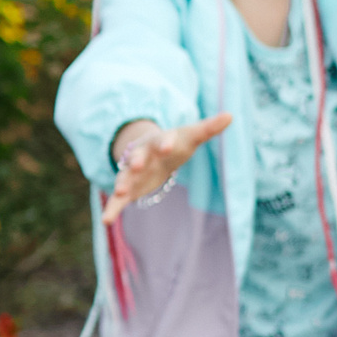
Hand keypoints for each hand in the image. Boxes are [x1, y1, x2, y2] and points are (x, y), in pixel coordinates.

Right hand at [102, 113, 231, 221]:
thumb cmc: (175, 143)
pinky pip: (117, 200)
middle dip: (137, 161)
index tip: (167, 146)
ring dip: (122, 184)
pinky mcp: (128, 188)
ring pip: (124, 177)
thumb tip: (230, 115)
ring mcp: (132, 172)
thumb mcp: (192, 136)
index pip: (163, 141)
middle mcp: (142, 156)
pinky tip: (105, 221)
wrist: (151, 151)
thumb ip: (209, 128)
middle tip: (137, 165)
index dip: (165, 143)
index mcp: (159, 142)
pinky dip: (111, 210)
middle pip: (138, 157)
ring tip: (119, 192)